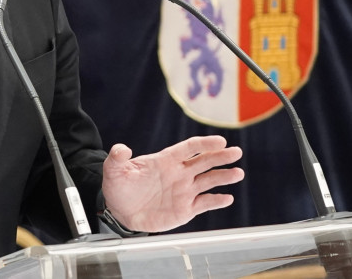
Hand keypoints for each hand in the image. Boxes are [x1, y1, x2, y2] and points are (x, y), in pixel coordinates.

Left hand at [101, 135, 243, 232]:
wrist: (120, 210)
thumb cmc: (119, 187)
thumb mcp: (114, 171)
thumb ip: (117, 159)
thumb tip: (121, 148)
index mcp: (165, 160)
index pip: (188, 148)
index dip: (204, 144)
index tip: (220, 141)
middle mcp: (179, 173)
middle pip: (204, 162)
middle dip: (220, 156)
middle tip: (236, 152)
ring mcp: (184, 191)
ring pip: (209, 181)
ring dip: (224, 177)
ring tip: (238, 173)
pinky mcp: (186, 209)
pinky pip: (205, 203)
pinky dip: (216, 201)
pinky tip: (227, 198)